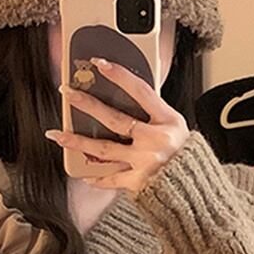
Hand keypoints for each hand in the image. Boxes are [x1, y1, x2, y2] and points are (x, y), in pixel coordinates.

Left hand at [43, 57, 190, 194]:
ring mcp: (144, 162)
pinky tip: (83, 173)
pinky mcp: (137, 182)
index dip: (119, 75)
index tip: (99, 64)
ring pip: (103, 149)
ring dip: (77, 141)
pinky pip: (111, 179)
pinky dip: (96, 177)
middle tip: (68, 93)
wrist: (195, 190)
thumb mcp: (177, 127)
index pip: (140, 91)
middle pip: (114, 119)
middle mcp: (155, 140)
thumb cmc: (188, 157)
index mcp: (168, 121)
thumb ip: (155, 113)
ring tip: (57, 134)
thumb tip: (131, 92)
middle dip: (87, 104)